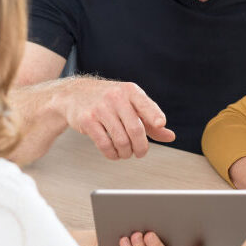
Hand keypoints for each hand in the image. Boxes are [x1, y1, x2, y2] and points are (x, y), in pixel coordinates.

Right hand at [59, 78, 174, 158]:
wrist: (76, 94)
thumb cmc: (109, 100)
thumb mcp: (131, 104)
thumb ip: (150, 120)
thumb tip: (170, 136)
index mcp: (130, 91)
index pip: (145, 103)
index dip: (154, 114)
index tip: (160, 123)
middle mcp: (115, 97)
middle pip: (135, 129)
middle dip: (141, 147)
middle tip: (140, 152)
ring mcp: (100, 108)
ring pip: (121, 140)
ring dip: (126, 152)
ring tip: (126, 153)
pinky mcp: (87, 120)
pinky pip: (104, 144)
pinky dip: (112, 154)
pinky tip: (114, 153)